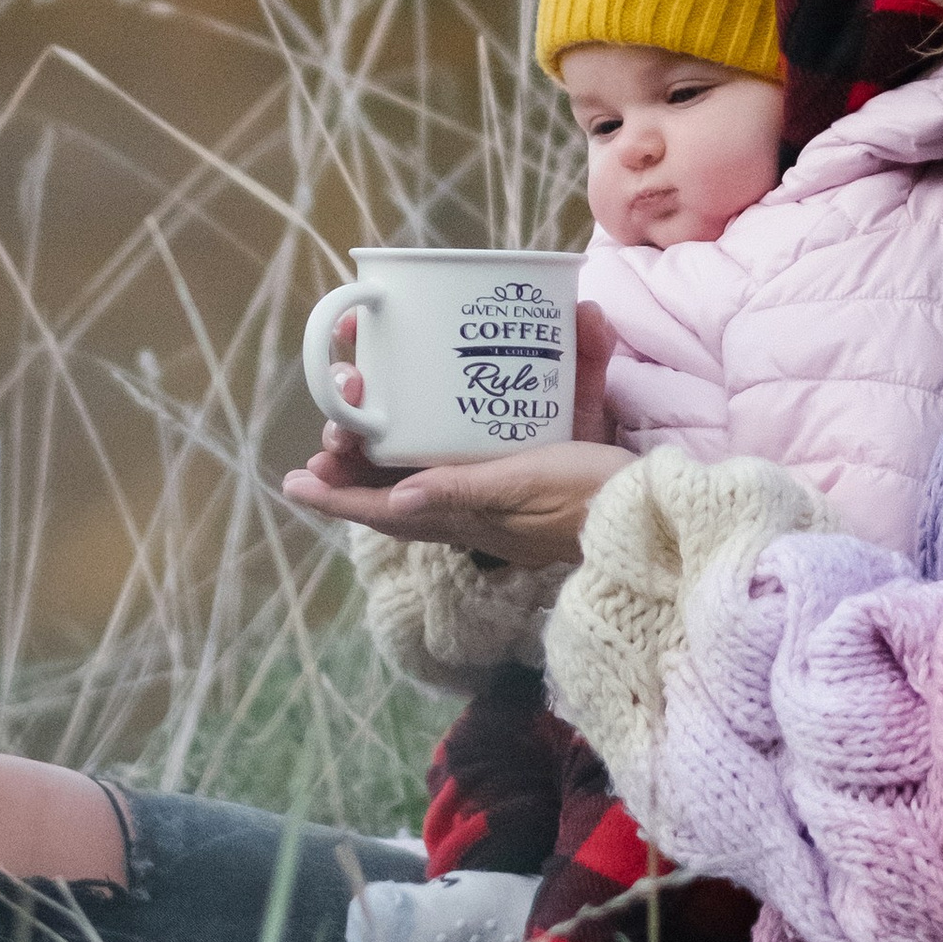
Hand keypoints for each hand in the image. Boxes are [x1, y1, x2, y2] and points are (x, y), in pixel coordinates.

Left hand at [283, 435, 630, 567]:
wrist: (648, 515)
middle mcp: (468, 516)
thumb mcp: (526, 485)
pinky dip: (428, 454)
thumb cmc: (591, 495)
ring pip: (419, 484)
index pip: (382, 511)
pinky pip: (454, 474)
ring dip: (383, 456)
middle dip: (353, 467)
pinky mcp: (516, 490)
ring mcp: (491, 506)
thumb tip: (396, 499)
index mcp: (462, 518)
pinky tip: (427, 434)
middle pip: (392, 496)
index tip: (293, 482)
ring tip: (357, 424)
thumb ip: (463, 492)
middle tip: (328, 429)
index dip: (336, 497)